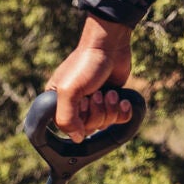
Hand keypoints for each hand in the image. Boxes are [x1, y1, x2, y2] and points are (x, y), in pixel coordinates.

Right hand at [46, 16, 133, 142]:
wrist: (109, 44)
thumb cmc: (85, 64)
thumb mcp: (69, 91)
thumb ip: (66, 119)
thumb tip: (77, 139)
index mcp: (60, 104)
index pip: (69, 130)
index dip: (80, 121)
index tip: (83, 102)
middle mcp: (76, 106)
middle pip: (89, 129)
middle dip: (97, 112)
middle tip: (97, 93)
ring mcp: (95, 104)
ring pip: (105, 124)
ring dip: (110, 109)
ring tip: (109, 91)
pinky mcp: (112, 101)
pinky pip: (120, 120)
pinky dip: (123, 111)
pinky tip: (122, 99)